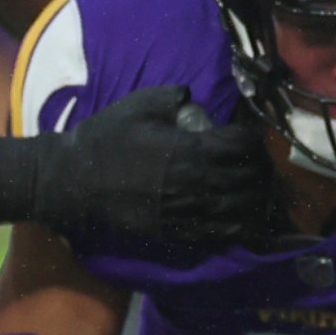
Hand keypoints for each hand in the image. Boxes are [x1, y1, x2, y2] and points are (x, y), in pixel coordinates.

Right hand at [29, 87, 270, 258]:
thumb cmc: (105, 140)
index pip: (244, 147)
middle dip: (262, 172)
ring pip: (243, 214)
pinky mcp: (179, 236)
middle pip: (251, 181)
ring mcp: (190, 214)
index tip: (248, 138)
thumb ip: (174, 98)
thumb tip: (194, 98)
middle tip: (260, 166)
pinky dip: (239, 227)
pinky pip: (223, 236)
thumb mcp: (140, 106)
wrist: (74, 184)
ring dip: (256, 203)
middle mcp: (198, 185)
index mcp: (192, 150)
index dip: (252, 141)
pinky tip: (240, 218)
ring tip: (257, 194)